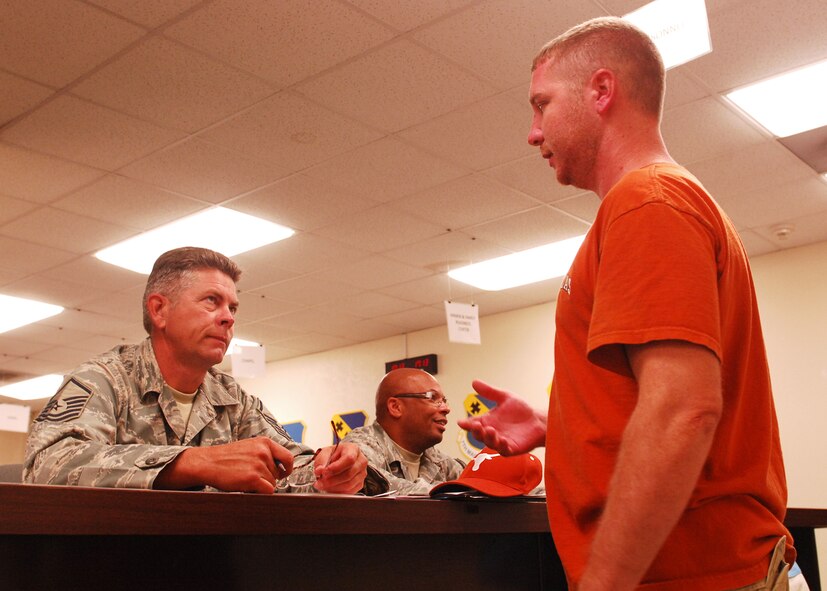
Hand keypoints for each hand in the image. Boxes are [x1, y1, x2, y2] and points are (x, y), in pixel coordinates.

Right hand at [155, 436, 293, 493]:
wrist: (207, 463)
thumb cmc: (226, 457)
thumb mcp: (249, 446)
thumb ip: (265, 453)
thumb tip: (281, 467)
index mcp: (264, 442)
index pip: (288, 457)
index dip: (287, 468)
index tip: (283, 473)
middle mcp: (264, 452)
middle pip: (278, 473)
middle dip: (269, 478)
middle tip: (253, 477)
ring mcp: (258, 465)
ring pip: (272, 483)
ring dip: (261, 485)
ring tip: (246, 479)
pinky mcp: (253, 478)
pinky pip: (268, 490)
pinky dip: (260, 492)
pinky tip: (249, 488)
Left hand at [312, 441, 366, 493]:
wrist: (340, 460)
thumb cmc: (334, 455)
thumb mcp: (325, 452)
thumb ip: (321, 460)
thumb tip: (319, 470)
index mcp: (353, 449)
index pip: (349, 459)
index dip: (336, 467)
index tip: (325, 472)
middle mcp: (361, 461)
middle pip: (349, 474)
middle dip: (332, 480)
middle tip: (319, 482)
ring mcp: (362, 474)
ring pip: (349, 485)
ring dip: (333, 487)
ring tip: (322, 485)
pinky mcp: (360, 484)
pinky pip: (349, 492)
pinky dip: (337, 492)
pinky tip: (329, 488)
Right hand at [457, 380, 546, 454]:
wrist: (539, 419)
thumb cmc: (522, 410)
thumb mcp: (504, 397)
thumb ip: (489, 392)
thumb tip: (474, 382)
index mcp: (488, 421)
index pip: (473, 423)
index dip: (466, 424)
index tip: (461, 422)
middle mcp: (492, 432)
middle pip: (479, 435)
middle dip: (476, 431)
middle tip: (475, 425)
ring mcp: (501, 441)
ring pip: (490, 443)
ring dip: (488, 438)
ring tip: (490, 430)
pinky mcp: (512, 448)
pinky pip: (504, 450)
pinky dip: (502, 446)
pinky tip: (502, 439)